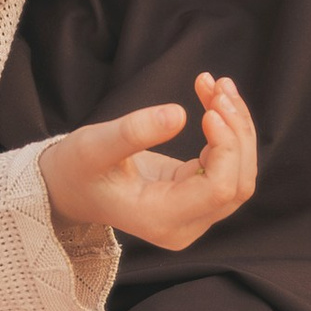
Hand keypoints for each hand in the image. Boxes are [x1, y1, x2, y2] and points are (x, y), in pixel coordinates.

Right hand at [43, 72, 256, 252]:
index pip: (218, 190)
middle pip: (238, 183)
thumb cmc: (77, 169)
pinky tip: (213, 97)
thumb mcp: (94, 146)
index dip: (226, 147)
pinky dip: (227, 130)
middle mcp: (184, 224)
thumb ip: (133, 132)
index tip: (210, 109)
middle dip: (237, 132)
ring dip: (237, 127)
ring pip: (239, 173)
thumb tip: (178, 114)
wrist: (70, 187)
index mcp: (160, 218)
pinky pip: (228, 166)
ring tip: (217, 85)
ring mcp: (193, 214)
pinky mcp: (196, 196)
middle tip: (218, 88)